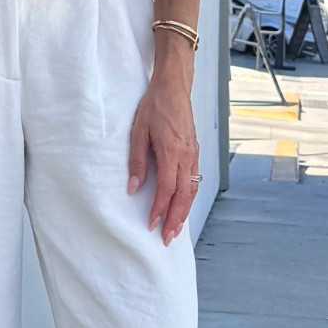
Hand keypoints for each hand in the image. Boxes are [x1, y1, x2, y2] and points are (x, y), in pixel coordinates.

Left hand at [128, 75, 199, 243]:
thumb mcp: (138, 132)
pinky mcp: (195, 152)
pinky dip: (188, 198)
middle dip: (175, 219)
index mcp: (172, 151)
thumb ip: (136, 161)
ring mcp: (194, 154)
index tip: (151, 224)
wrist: (174, 88)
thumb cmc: (156, 106)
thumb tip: (133, 187)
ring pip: (192, 191)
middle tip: (167, 238)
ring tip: (175, 229)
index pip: (167, 188)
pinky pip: (194, 181)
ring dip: (184, 212)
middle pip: (184, 196)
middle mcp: (187, 156)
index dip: (159, 209)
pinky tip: (182, 206)